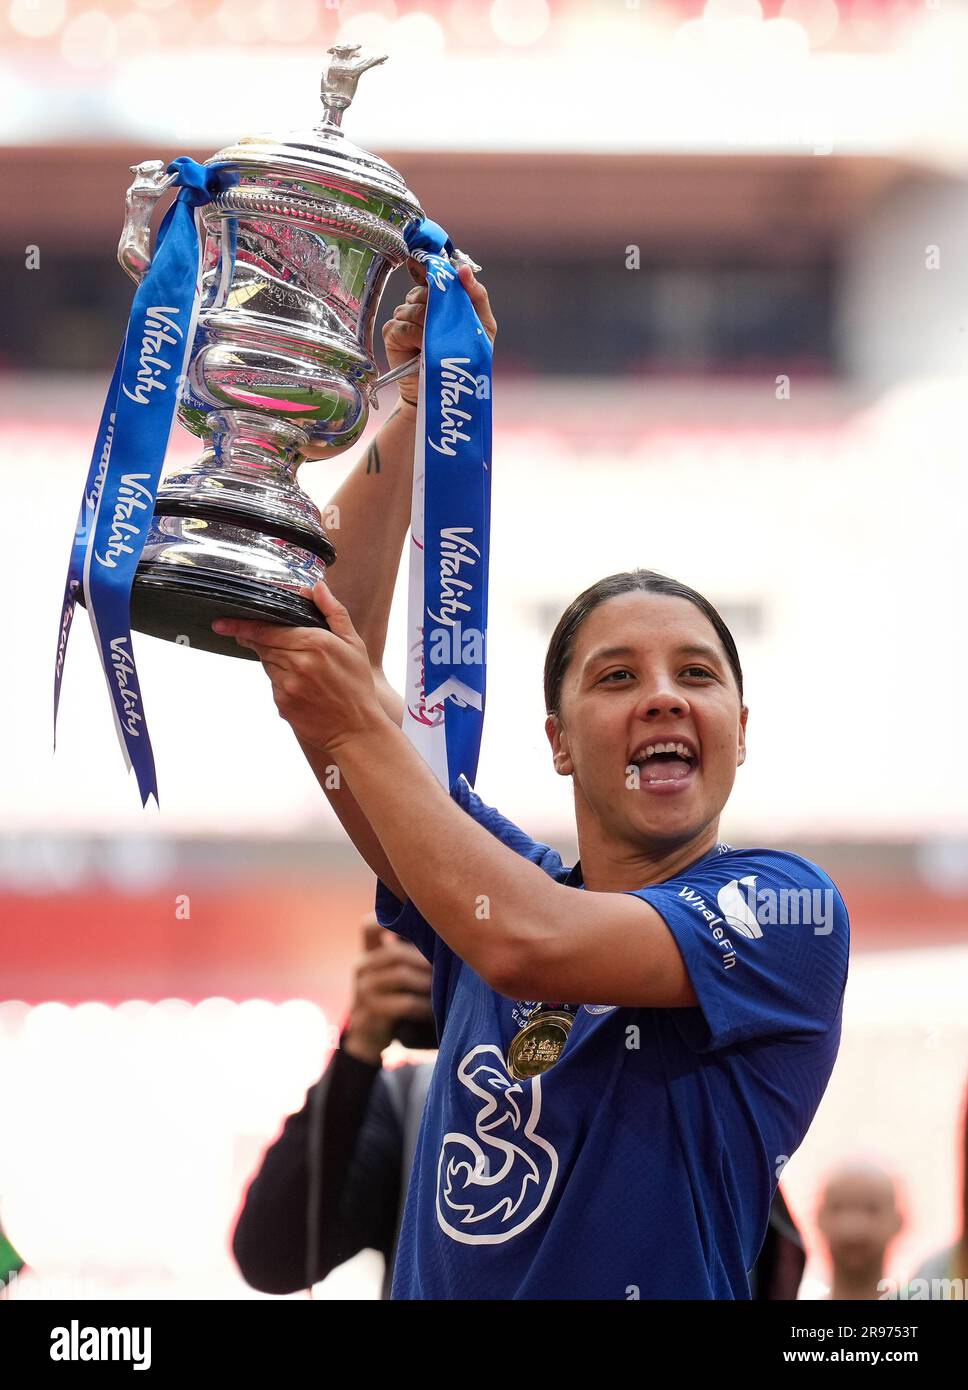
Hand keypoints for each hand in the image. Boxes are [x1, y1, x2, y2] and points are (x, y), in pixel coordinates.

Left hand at [211, 581, 391, 755]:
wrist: (356, 730)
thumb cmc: (356, 686)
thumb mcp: (353, 644)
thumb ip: (333, 611)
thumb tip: (316, 587)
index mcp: (314, 642)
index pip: (267, 629)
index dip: (243, 625)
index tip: (223, 623)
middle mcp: (297, 662)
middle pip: (262, 646)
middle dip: (259, 642)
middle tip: (263, 641)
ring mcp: (287, 685)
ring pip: (267, 664)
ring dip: (276, 662)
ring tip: (301, 670)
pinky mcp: (281, 703)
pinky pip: (272, 685)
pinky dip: (281, 682)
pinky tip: (302, 688)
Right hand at [342, 918, 433, 1064]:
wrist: (368, 1035)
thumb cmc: (392, 996)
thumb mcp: (393, 972)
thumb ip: (409, 954)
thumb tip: (448, 936)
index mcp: (369, 952)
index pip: (369, 925)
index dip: (389, 920)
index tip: (419, 922)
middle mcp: (362, 966)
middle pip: (395, 952)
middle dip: (425, 959)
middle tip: (447, 966)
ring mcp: (363, 989)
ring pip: (400, 975)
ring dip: (427, 982)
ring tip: (444, 987)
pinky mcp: (369, 1012)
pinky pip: (404, 1003)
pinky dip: (424, 1005)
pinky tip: (434, 1009)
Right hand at [383, 261, 496, 406]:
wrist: (444, 390)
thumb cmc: (465, 358)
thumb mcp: (481, 326)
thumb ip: (477, 296)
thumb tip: (462, 269)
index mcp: (439, 299)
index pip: (437, 278)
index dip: (440, 279)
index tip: (445, 286)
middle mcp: (419, 304)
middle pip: (424, 291)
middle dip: (438, 308)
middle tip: (445, 328)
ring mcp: (403, 318)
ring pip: (413, 308)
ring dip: (427, 325)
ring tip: (435, 343)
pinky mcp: (392, 334)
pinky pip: (402, 325)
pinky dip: (414, 335)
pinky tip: (422, 347)